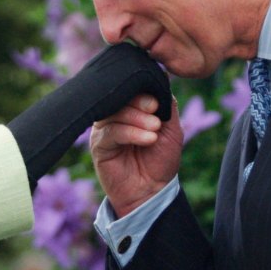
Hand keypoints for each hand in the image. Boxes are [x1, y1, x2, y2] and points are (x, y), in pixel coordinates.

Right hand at [90, 95, 182, 216]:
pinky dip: (131, 133)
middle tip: (155, 113)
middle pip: (120, 97)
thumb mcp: (172, 128)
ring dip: (138, 119)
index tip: (157, 103)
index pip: (130, 88)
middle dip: (140, 103)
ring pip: (115, 112)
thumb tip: (160, 80)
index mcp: (131, 107)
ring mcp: (104, 129)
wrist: (153, 190)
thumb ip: (167, 104)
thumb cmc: (161, 159)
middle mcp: (115, 114)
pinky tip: (147, 139)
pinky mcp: (98, 144)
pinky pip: (111, 132)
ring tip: (155, 130)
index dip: (143, 90)